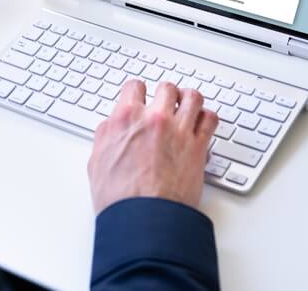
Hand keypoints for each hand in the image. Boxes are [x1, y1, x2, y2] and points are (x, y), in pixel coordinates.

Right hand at [87, 80, 217, 213]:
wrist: (143, 219)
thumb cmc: (120, 198)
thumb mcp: (97, 162)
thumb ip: (106, 137)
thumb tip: (111, 129)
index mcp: (126, 118)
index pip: (135, 87)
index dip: (138, 92)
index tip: (141, 98)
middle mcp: (154, 118)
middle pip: (166, 88)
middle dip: (166, 95)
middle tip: (166, 104)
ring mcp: (179, 130)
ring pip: (193, 97)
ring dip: (190, 100)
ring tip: (188, 107)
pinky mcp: (198, 147)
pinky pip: (210, 119)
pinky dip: (207, 118)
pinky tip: (202, 123)